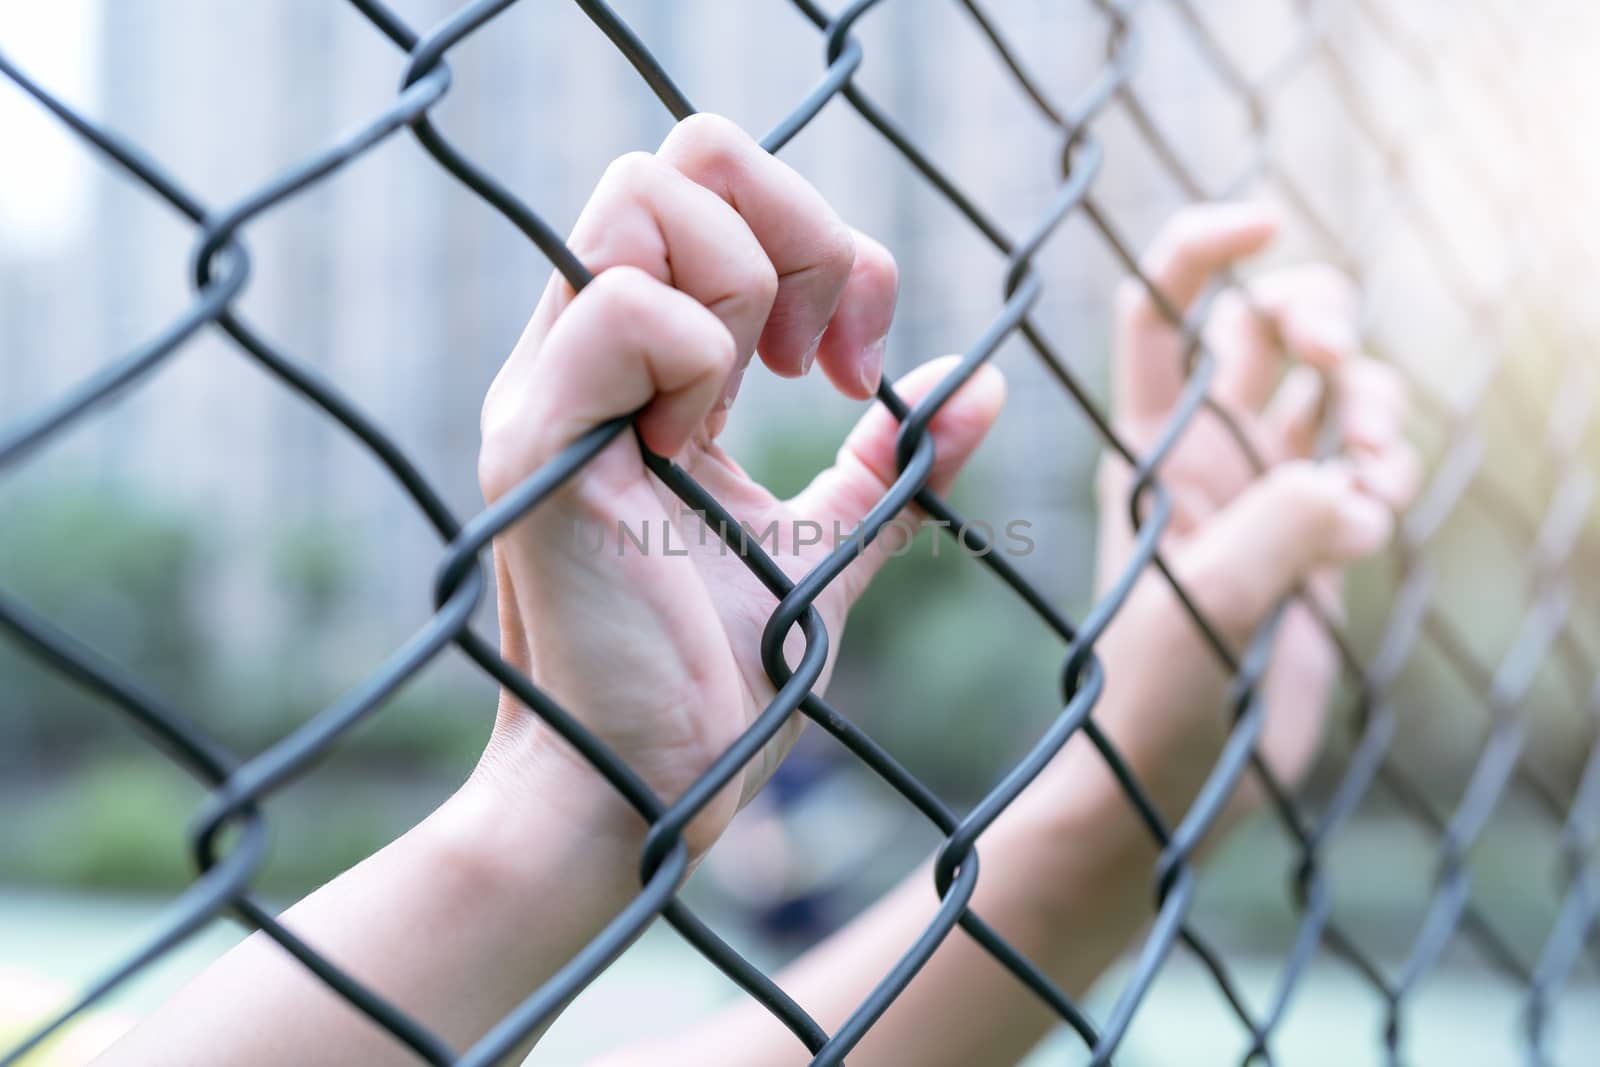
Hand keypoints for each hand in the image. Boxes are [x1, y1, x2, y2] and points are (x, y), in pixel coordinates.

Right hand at [474, 114, 1004, 855]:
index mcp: (640, 364)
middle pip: (677, 155)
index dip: (818, 238)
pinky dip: (696, 362)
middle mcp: (584, 354)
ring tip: (749, 403)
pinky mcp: (539, 450)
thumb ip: (884, 465)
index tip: (859, 366)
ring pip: (641, 201)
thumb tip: (979, 386)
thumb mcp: (818, 548)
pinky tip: (690, 452)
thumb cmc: (712, 683)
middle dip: (796, 233)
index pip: (710, 185)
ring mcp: (553, 392)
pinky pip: (624, 310)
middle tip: (825, 359)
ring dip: (745, 291)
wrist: (644, 792)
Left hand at [1079, 202, 1419, 833]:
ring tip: (1366, 471)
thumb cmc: (1149, 700)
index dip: (1206, 244)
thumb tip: (1353, 491)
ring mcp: (1266, 495)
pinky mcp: (1315, 542)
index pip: (1165, 305)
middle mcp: (1208, 453)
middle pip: (1272, 325)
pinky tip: (1371, 521)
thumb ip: (1278, 527)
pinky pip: (1367, 468)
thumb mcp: (1205, 602)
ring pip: (1335, 393)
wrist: (1169, 790)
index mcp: (1152, 442)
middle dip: (1320, 314)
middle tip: (1336, 365)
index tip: (1268, 218)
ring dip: (1372, 403)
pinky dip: (1386, 475)